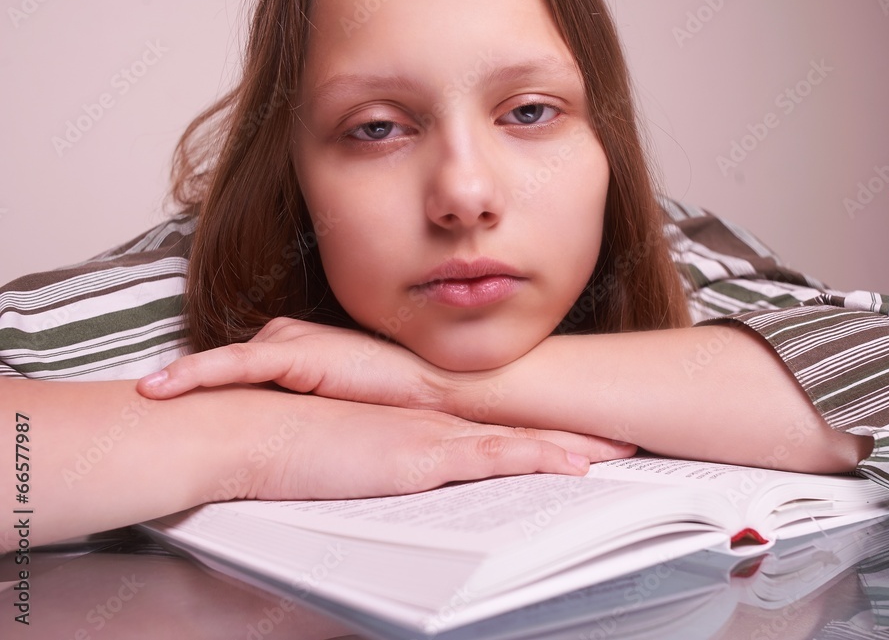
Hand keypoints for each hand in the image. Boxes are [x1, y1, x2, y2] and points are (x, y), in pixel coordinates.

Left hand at [138, 317, 444, 409]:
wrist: (432, 389)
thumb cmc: (393, 399)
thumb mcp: (336, 403)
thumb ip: (303, 403)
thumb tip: (273, 430)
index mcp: (294, 350)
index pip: (236, 368)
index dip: (198, 383)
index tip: (162, 400)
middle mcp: (285, 339)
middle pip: (221, 365)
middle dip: (180, 382)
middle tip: (139, 403)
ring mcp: (290, 342)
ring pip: (219, 362)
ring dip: (178, 380)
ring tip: (141, 398)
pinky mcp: (295, 354)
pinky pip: (235, 364)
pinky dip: (196, 373)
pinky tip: (163, 387)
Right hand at [241, 396, 636, 499]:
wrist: (260, 429)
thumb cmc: (292, 440)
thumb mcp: (349, 454)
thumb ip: (380, 460)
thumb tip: (393, 475)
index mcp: (421, 421)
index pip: (495, 425)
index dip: (539, 428)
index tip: (576, 431)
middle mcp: (436, 423)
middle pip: (521, 429)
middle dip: (575, 433)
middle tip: (620, 437)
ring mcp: (434, 436)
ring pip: (522, 442)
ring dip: (573, 446)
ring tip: (618, 450)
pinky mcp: (423, 456)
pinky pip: (496, 458)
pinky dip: (540, 460)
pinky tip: (574, 467)